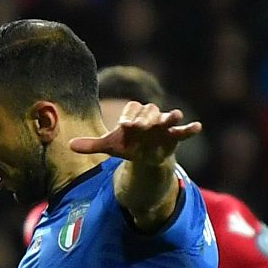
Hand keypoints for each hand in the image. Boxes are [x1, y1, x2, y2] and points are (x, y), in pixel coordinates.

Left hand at [67, 101, 201, 166]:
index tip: (124, 126)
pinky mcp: (174, 136)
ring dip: (170, 117)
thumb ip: (92, 145)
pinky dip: (190, 129)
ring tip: (176, 115)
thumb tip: (69, 146)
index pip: (131, 111)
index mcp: (133, 116)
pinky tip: (198, 126)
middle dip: (147, 119)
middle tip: (143, 127)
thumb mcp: (110, 146)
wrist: (145, 156)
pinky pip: (183, 131)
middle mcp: (148, 118)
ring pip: (167, 117)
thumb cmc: (128, 146)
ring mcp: (162, 126)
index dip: (128, 118)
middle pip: (149, 111)